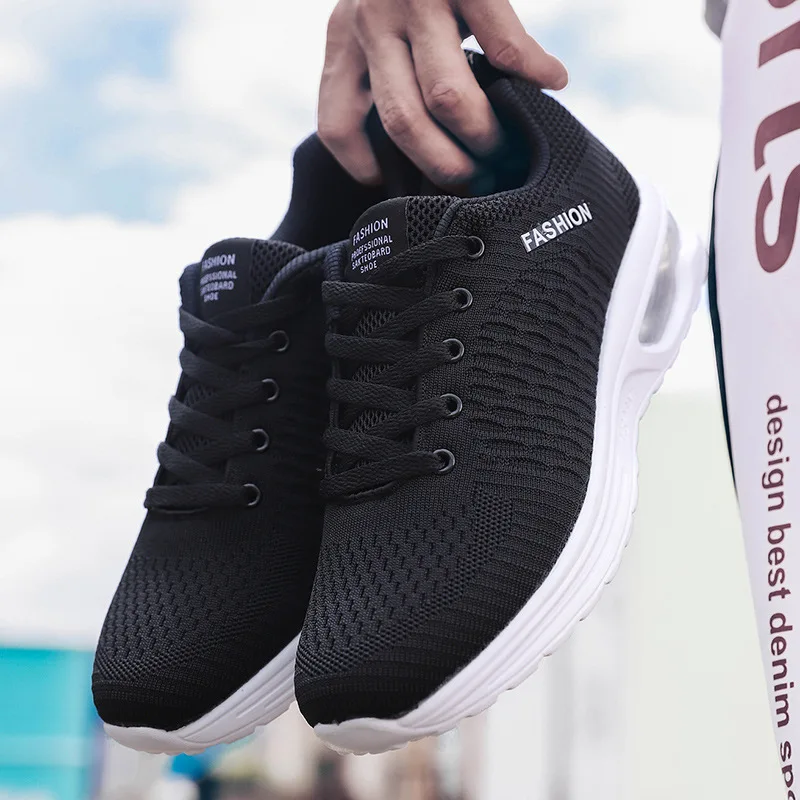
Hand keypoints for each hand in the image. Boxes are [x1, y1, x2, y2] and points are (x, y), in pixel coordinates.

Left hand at [318, 0, 567, 188]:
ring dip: (481, 134)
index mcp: (343, 36)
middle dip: (443, 164)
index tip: (391, 181)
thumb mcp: (371, 14)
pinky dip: (534, 71)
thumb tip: (420, 135)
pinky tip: (552, 82)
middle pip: (402, 123)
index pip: (337, 122)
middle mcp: (371, 19)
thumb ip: (378, 66)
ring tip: (502, 145)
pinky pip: (503, 44)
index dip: (361, 166)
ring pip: (446, 98)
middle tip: (471, 178)